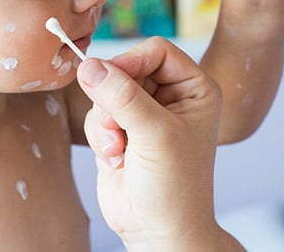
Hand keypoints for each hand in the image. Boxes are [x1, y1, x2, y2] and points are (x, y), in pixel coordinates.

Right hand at [77, 37, 239, 249]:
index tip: (110, 80)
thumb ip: (122, 96)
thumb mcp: (154, 134)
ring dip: (106, 122)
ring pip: (106, 93)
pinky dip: (100, 136)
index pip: (156, 51)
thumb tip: (89, 65)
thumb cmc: (174, 186)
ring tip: (121, 150)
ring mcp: (144, 114)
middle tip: (117, 128)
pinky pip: (96, 116)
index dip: (131, 61)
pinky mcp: (121, 132)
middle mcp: (170, 97)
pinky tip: (117, 160)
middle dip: (115, 100)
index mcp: (194, 88)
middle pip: (126, 69)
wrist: (159, 231)